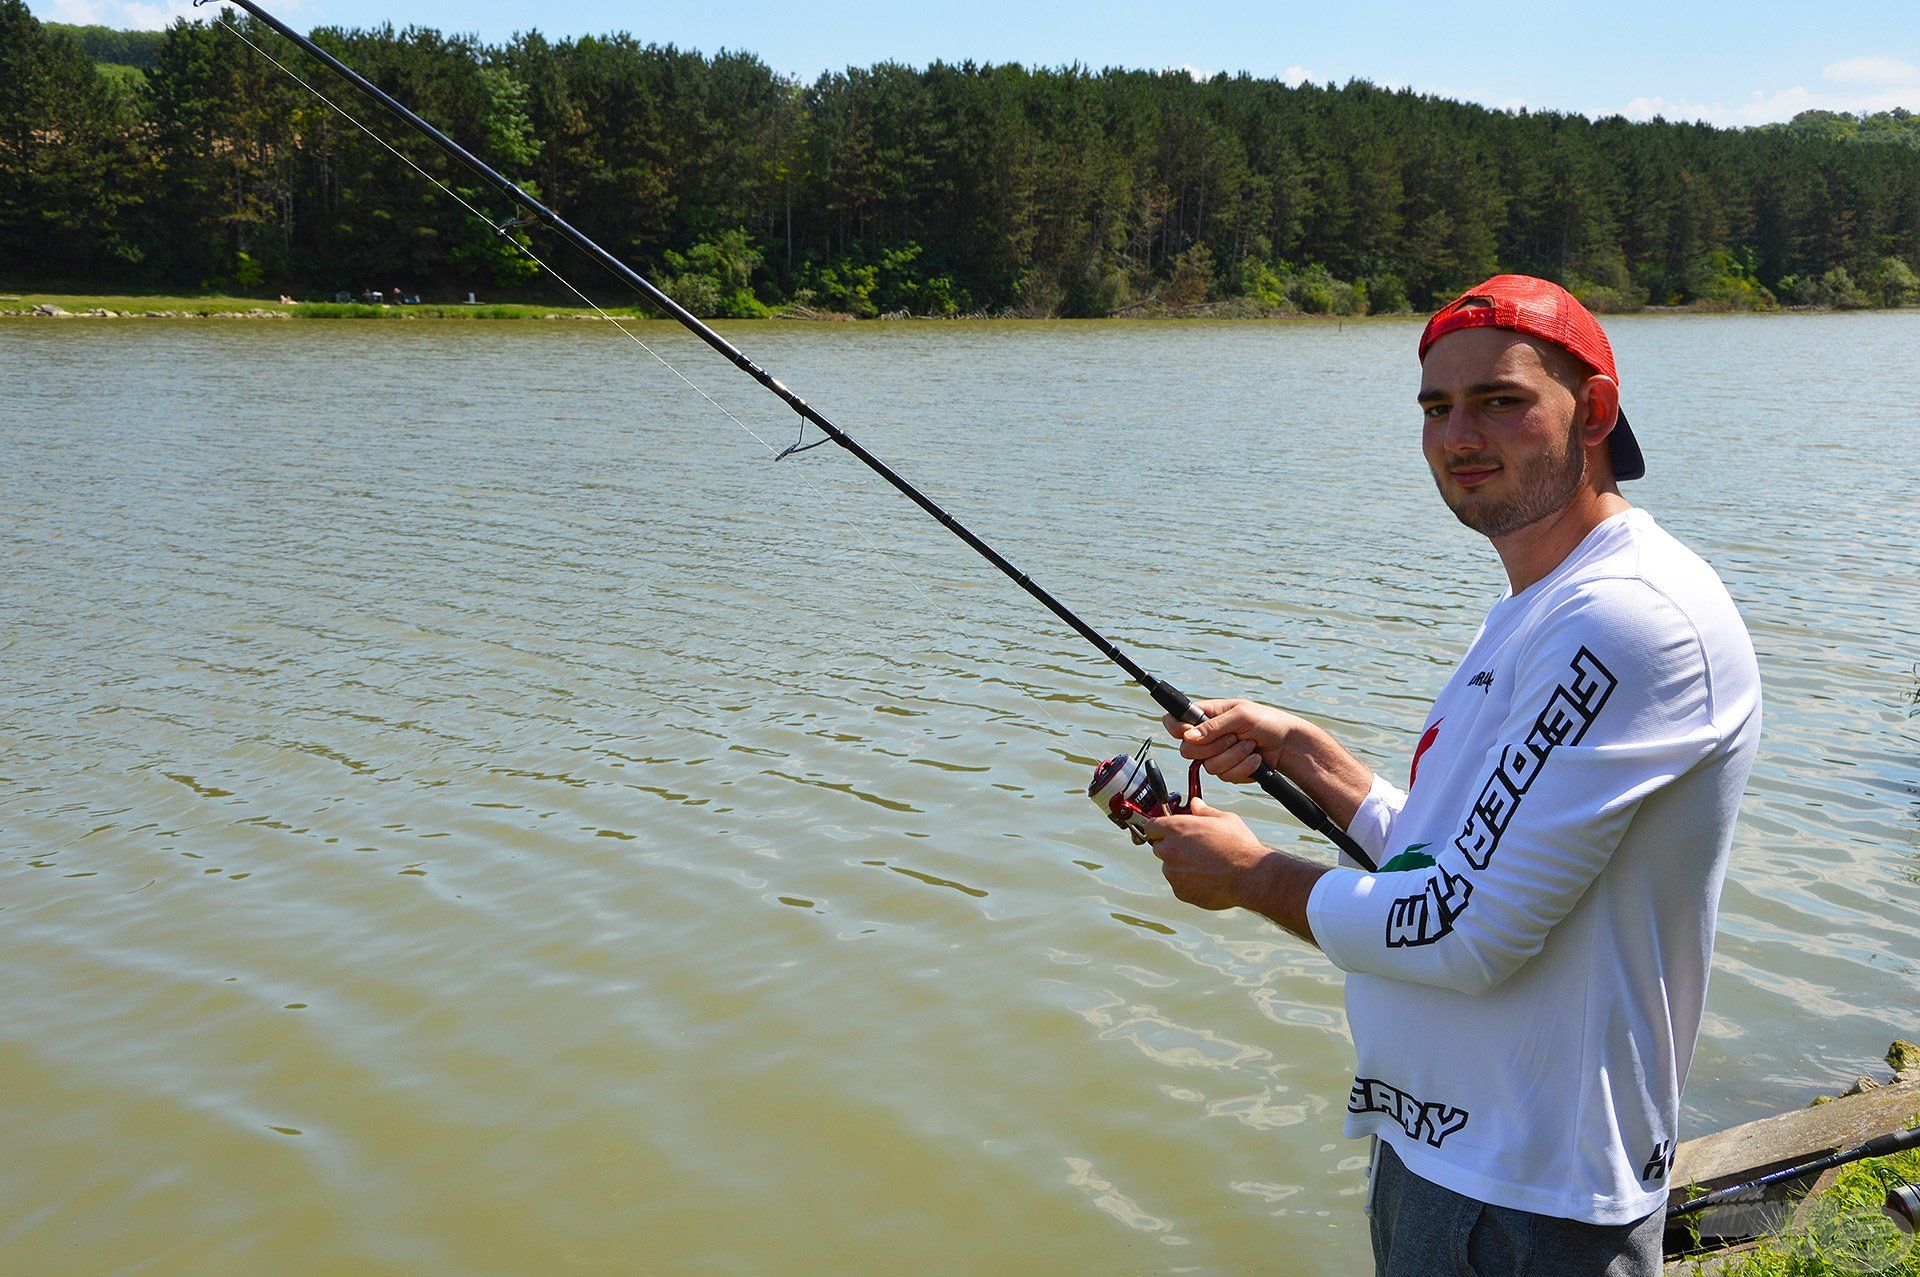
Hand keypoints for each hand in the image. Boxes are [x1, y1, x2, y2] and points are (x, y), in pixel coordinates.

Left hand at [1138, 798, 1273, 911]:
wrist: (1249, 876)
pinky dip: (1188, 882)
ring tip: (1205, 864)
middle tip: (1193, 847)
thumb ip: (1204, 811)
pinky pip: (1179, 884)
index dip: (1160, 827)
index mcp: (1176, 829)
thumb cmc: (1238, 846)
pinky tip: (1208, 878)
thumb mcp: (1224, 819)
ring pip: (1169, 867)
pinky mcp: (1180, 891)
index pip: (1151, 826)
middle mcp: (1170, 851)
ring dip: (1180, 865)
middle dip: (1172, 846)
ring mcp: (1173, 873)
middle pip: (1159, 847)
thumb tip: (1196, 804)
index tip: (1168, 830)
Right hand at [1161, 699, 1300, 784]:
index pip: (1175, 720)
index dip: (1176, 728)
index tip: (1189, 732)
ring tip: (1250, 746)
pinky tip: (1254, 758)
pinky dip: (1242, 767)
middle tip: (1234, 736)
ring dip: (1234, 756)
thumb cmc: (1267, 722)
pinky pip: (1224, 776)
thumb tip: (1188, 736)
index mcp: (1206, 715)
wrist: (1287, 745)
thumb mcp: (1241, 716)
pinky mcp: (1227, 770)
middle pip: (1188, 750)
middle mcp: (1207, 736)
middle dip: (1214, 746)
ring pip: (1208, 766)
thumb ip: (1213, 725)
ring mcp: (1216, 754)